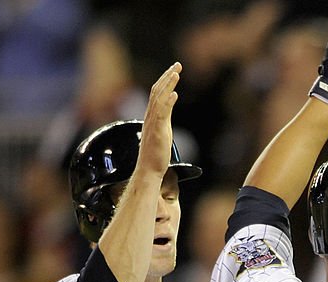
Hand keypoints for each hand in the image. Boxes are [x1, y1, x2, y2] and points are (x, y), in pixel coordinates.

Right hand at [138, 63, 181, 177]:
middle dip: (167, 76)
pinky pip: (161, 115)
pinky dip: (167, 103)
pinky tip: (174, 94)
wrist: (149, 170)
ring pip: (159, 99)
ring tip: (176, 73)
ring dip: (168, 85)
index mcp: (152, 116)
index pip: (157, 93)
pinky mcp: (157, 132)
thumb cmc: (156, 155)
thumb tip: (167, 112)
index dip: (165, 80)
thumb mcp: (162, 133)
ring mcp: (153, 124)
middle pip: (157, 91)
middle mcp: (151, 117)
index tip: (174, 70)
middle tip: (178, 65)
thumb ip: (163, 120)